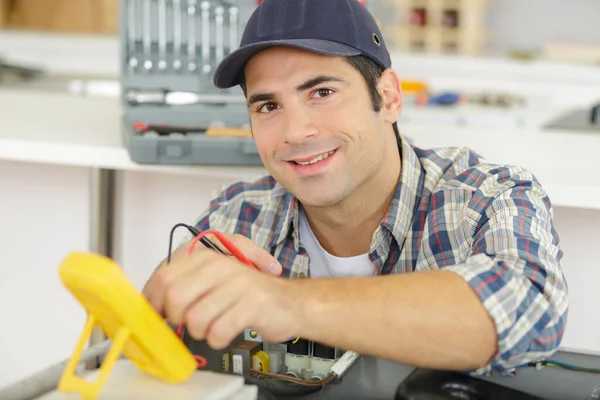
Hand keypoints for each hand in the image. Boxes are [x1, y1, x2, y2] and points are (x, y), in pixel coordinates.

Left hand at [142, 233, 301, 348]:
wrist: (291, 302)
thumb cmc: (248, 295)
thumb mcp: (214, 281)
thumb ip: (184, 285)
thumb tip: (150, 303)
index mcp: (207, 257)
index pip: (164, 275)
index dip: (155, 300)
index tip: (160, 314)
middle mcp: (221, 265)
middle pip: (175, 296)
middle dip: (177, 318)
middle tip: (189, 322)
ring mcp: (238, 283)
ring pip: (196, 318)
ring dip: (200, 332)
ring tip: (211, 328)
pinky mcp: (253, 304)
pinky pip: (219, 330)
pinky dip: (217, 339)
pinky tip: (225, 333)